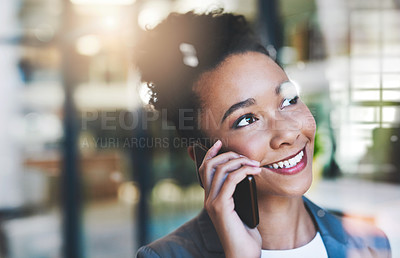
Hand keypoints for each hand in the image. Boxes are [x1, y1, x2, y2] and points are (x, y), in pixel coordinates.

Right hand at [199, 140, 261, 257]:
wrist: (242, 253)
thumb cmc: (245, 233)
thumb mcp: (241, 208)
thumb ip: (237, 192)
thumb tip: (246, 173)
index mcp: (210, 198)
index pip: (204, 170)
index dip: (210, 154)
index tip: (219, 143)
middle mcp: (207, 199)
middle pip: (210, 166)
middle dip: (228, 155)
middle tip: (246, 157)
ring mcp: (212, 202)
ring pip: (220, 170)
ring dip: (239, 162)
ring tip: (254, 164)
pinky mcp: (220, 206)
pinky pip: (230, 180)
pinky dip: (243, 171)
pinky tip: (255, 172)